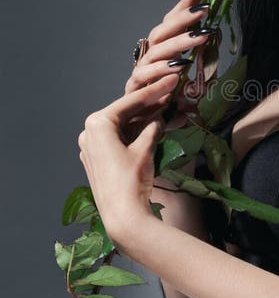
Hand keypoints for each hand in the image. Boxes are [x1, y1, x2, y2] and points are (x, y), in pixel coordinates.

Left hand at [77, 74, 178, 249]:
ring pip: (122, 126)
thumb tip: (159, 117)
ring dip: (143, 119)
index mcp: (96, 124)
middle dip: (148, 105)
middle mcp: (88, 132)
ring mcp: (91, 147)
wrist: (123, 217)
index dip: (153, 91)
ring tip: (166, 108)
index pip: (129, 102)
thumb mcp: (145, 149)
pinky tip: (153, 127)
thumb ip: (152, 128)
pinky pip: (118, 140)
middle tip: (170, 92)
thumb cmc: (131, 180)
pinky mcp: (97, 160)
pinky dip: (135, 134)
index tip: (170, 81)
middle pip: (124, 113)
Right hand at [126, 0, 213, 131]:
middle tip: (204, 11)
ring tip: (200, 36)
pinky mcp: (134, 93)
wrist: (144, 141)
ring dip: (179, 43)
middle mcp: (147, 61)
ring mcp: (140, 76)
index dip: (182, 8)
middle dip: (182, 20)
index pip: (169, 25)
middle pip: (161, 33)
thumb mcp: (194, 90)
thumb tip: (215, 45)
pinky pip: (146, 79)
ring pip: (156, 52)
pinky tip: (178, 69)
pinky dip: (162, 73)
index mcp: (160, 55)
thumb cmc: (169, 112)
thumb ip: (203, 71)